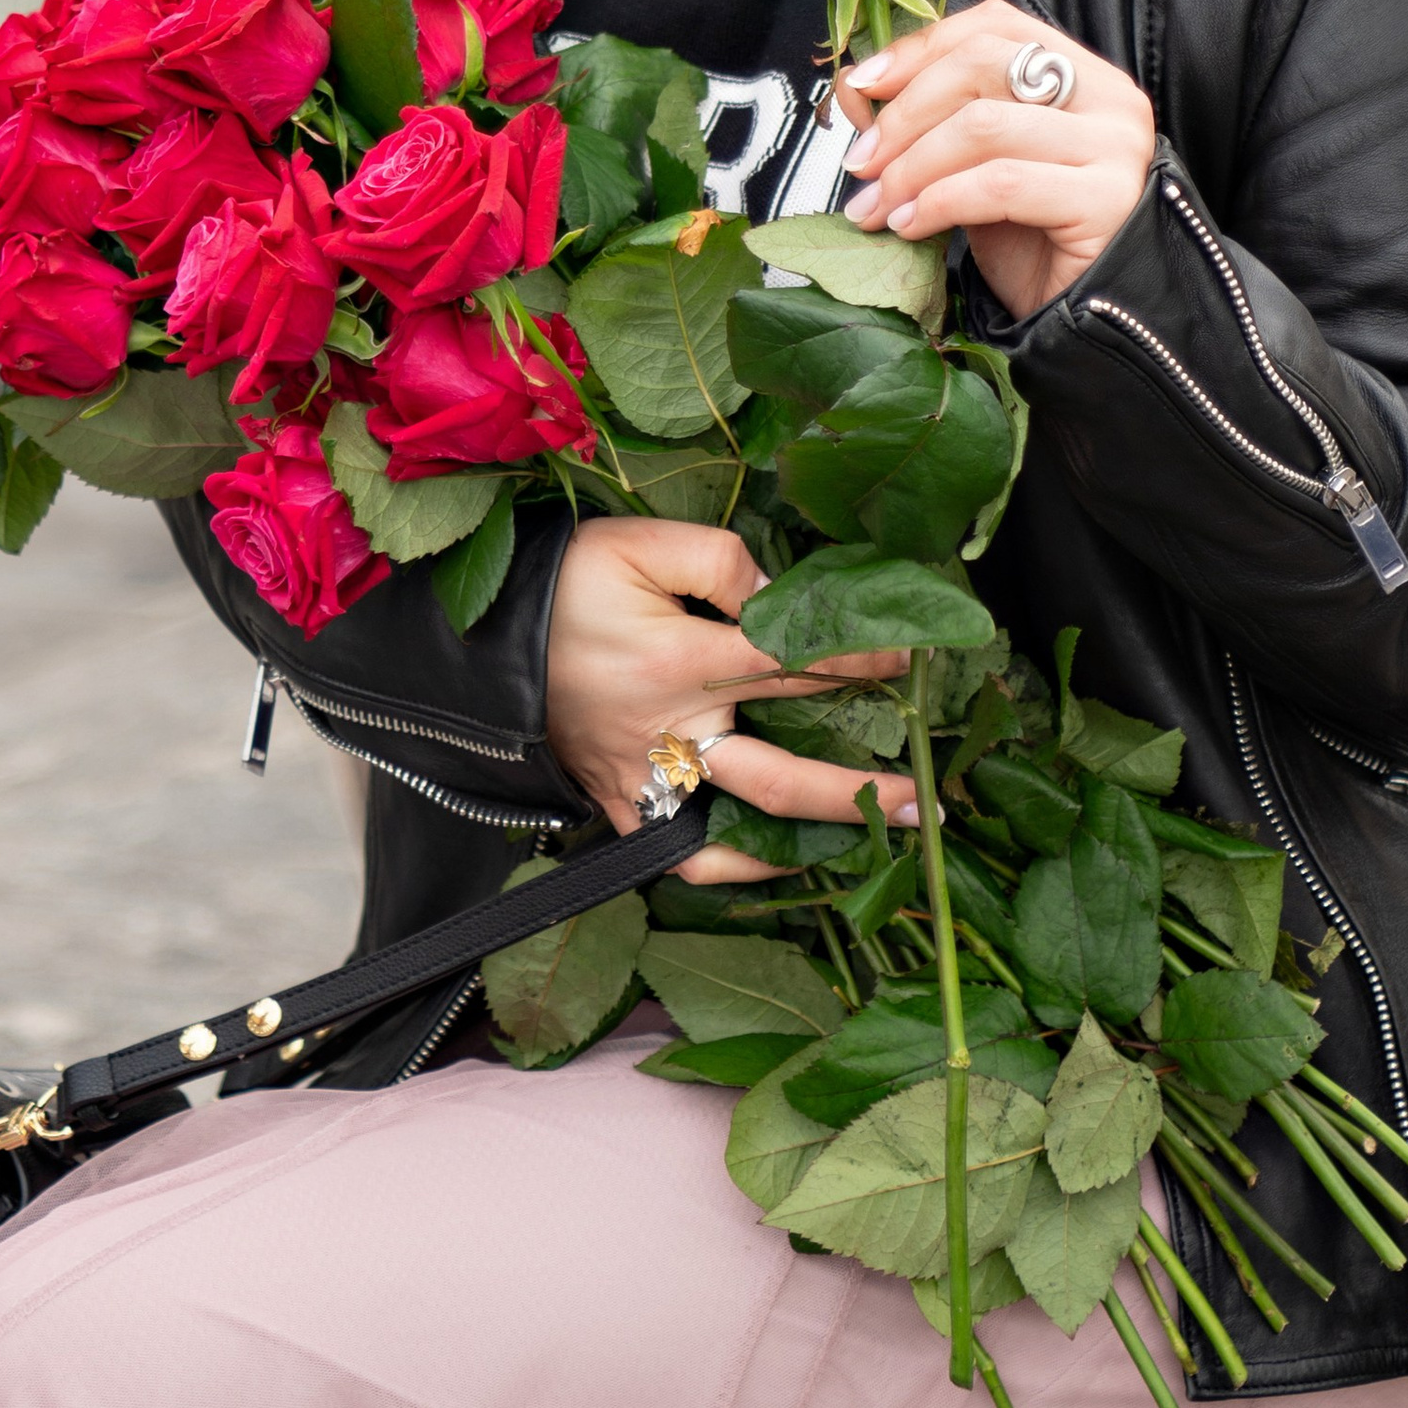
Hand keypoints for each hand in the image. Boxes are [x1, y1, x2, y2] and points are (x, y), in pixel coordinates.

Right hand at [546, 514, 917, 884]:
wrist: (483, 636)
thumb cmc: (567, 580)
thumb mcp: (642, 543)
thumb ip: (722, 563)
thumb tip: (781, 599)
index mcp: (679, 661)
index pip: (794, 666)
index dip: (859, 661)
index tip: (909, 658)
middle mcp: (669, 732)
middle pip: (781, 773)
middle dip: (857, 787)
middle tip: (924, 799)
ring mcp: (642, 777)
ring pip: (736, 828)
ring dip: (809, 836)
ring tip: (869, 836)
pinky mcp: (616, 802)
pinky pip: (680, 853)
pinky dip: (734, 864)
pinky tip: (779, 856)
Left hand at [837, 0, 1156, 323]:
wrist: (1083, 324)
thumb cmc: (1034, 245)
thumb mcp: (974, 167)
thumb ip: (936, 122)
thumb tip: (859, 92)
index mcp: (1082, 74)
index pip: (994, 27)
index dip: (921, 48)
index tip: (862, 86)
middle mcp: (1109, 99)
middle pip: (982, 66)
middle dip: (904, 114)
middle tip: (861, 162)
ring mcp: (1114, 147)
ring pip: (983, 124)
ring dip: (912, 166)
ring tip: (878, 206)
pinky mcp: (1107, 199)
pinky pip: (1001, 184)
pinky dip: (940, 201)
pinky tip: (910, 226)